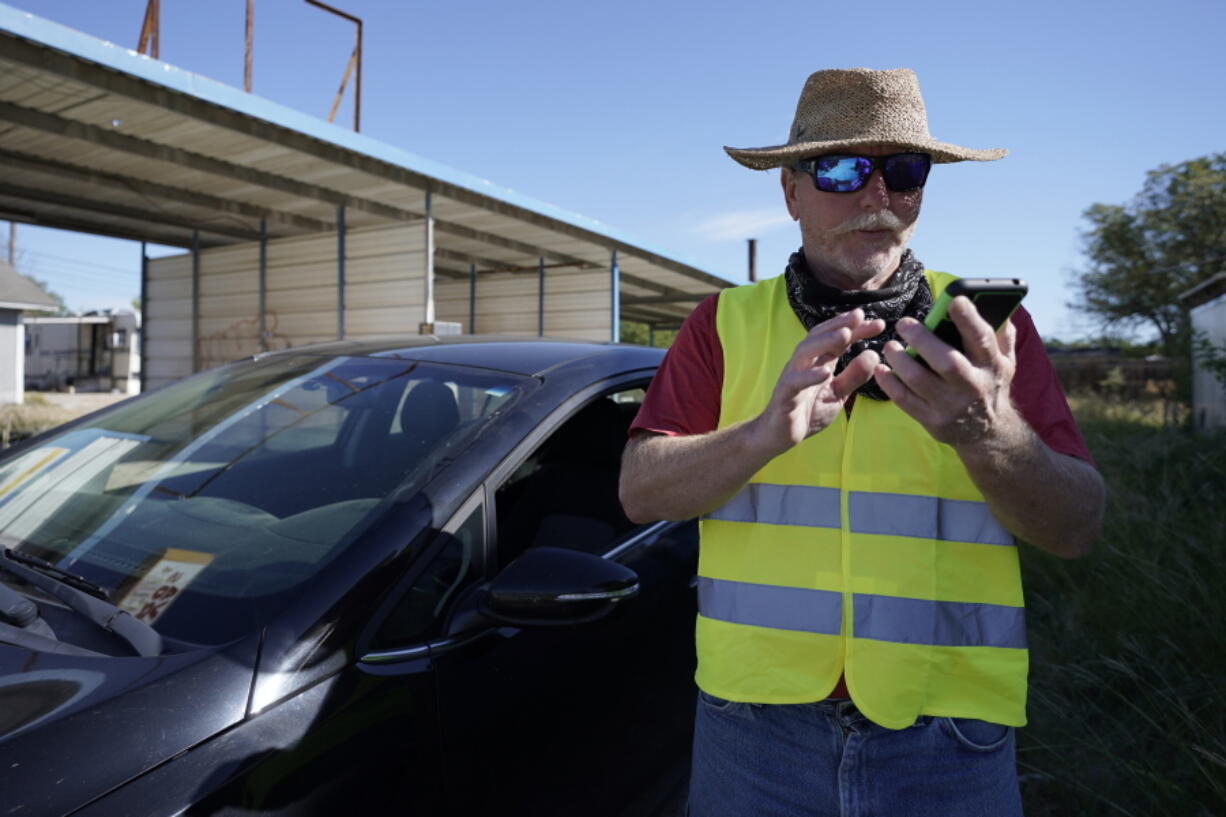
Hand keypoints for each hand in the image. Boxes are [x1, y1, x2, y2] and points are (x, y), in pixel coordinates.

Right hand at [752, 309, 884, 455]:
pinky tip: (826, 372)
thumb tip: (874, 355)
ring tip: (845, 334)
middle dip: (839, 324)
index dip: (857, 329)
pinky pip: (794, 382)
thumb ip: (854, 376)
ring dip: (824, 341)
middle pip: (818, 336)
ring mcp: (792, 377)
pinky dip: (809, 376)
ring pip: (804, 352)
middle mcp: (804, 364)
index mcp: (818, 362)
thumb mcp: (838, 393)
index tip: (879, 324)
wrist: (780, 435)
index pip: (837, 339)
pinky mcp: (784, 395)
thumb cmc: (808, 411)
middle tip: (860, 316)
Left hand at [874, 296, 1021, 447]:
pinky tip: (881, 369)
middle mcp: (972, 386)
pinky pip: (904, 401)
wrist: (987, 433)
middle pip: (946, 362)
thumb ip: (1001, 335)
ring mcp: (951, 405)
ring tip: (889, 346)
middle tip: (903, 324)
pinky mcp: (933, 420)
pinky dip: (889, 383)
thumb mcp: (1005, 362)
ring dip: (900, 360)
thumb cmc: (990, 385)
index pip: (982, 340)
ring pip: (919, 381)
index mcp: (991, 365)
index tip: (953, 300)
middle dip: (923, 340)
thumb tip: (997, 304)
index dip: (968, 319)